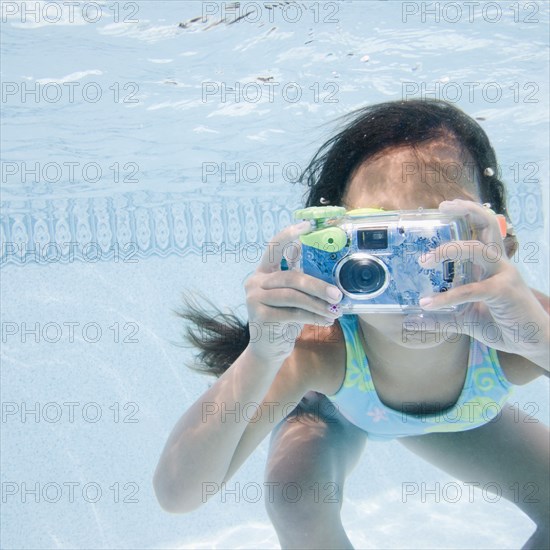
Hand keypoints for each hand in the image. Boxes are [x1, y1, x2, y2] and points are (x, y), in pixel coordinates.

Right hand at [244, 221, 342, 363]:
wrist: (269, 348)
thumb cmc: (285, 318)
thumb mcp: (291, 294)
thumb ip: (296, 274)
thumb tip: (316, 254)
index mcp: (263, 272)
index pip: (273, 247)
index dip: (289, 234)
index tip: (307, 225)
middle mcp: (255, 282)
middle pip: (291, 277)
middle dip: (318, 285)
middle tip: (338, 294)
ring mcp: (254, 299)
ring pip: (293, 296)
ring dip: (318, 304)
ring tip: (336, 311)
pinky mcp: (259, 317)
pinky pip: (292, 313)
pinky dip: (313, 317)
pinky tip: (326, 320)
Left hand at [418, 199, 549, 367]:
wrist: (532, 343)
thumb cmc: (502, 325)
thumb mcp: (464, 318)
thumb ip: (440, 315)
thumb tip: (411, 318)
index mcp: (491, 264)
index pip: (483, 228)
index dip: (467, 212)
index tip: (444, 207)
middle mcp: (498, 264)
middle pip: (488, 224)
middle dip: (466, 210)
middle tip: (441, 208)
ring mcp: (503, 275)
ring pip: (478, 249)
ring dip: (449, 250)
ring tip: (424, 260)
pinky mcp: (504, 292)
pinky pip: (471, 289)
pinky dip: (447, 296)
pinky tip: (429, 303)